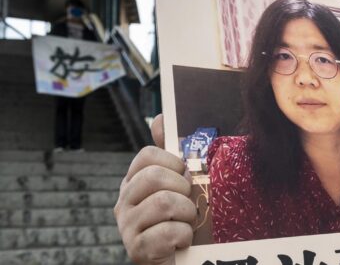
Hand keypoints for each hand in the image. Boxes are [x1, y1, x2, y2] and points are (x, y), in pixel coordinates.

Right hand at [114, 114, 195, 264]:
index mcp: (134, 182)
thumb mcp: (179, 183)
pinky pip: (168, 232)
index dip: (173, 163)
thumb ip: (170, 153)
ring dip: (187, 213)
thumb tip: (160, 116)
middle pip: (154, 177)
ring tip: (187, 223)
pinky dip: (184, 236)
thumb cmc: (181, 219)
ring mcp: (127, 227)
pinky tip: (181, 241)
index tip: (184, 176)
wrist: (182, 259)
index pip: (148, 155)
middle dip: (182, 189)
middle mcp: (124, 202)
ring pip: (164, 203)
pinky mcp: (137, 250)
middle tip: (188, 204)